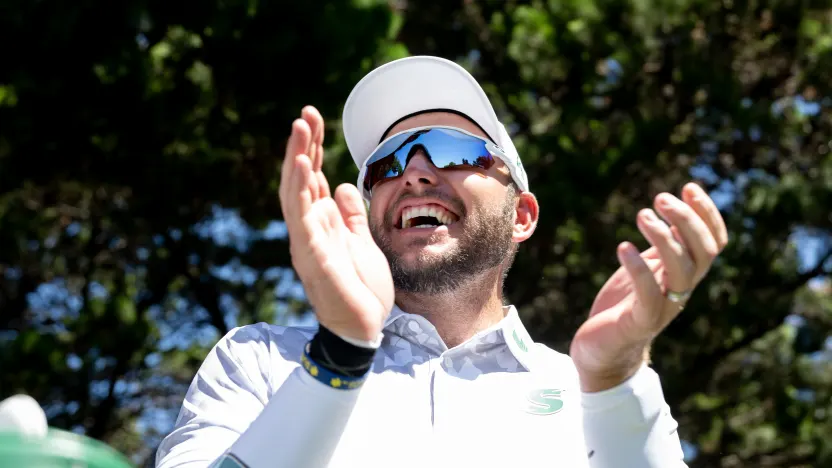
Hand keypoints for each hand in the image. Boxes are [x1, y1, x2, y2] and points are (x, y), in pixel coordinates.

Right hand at [278, 106, 394, 341]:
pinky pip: (302, 216)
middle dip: (303, 145)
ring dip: (297, 158)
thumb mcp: (362, 242)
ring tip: (300, 127)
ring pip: (296, 192)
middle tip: (306, 113)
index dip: (313, 149)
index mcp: (322, 224)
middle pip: (301, 179)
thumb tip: (340, 185)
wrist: (362, 327)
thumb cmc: (360, 288)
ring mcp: (307, 240)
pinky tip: (303, 164)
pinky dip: (301, 188)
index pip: (313, 179)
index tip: (315, 119)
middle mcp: (309, 228)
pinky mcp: (311, 254)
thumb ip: (350, 215)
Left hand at [570, 182, 728, 391]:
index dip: (708, 214)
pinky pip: (649, 293)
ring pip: (682, 269)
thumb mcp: (648, 268)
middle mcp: (682, 290)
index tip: (689, 186)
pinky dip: (639, 267)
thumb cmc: (623, 305)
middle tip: (661, 197)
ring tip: (642, 214)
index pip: (714, 242)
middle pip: (703, 252)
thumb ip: (663, 246)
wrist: (601, 351)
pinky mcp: (641, 321)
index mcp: (686, 274)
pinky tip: (623, 247)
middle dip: (687, 220)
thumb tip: (674, 209)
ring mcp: (664, 307)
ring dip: (664, 237)